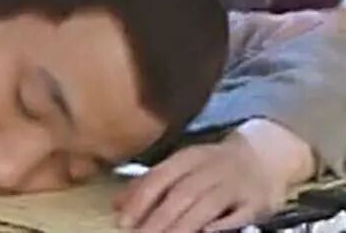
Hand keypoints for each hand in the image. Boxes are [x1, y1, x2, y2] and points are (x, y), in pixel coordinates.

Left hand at [113, 120, 312, 232]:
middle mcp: (209, 168)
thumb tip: (116, 206)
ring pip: (205, 206)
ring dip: (183, 227)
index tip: (123, 222)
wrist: (265, 155)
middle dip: (158, 219)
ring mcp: (233, 185)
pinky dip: (220, 226)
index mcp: (188, 158)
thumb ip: (152, 184)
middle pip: (181, 194)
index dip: (141, 199)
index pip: (160, 177)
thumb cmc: (213, 165)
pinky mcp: (255, 203)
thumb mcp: (183, 166)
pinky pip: (237, 217)